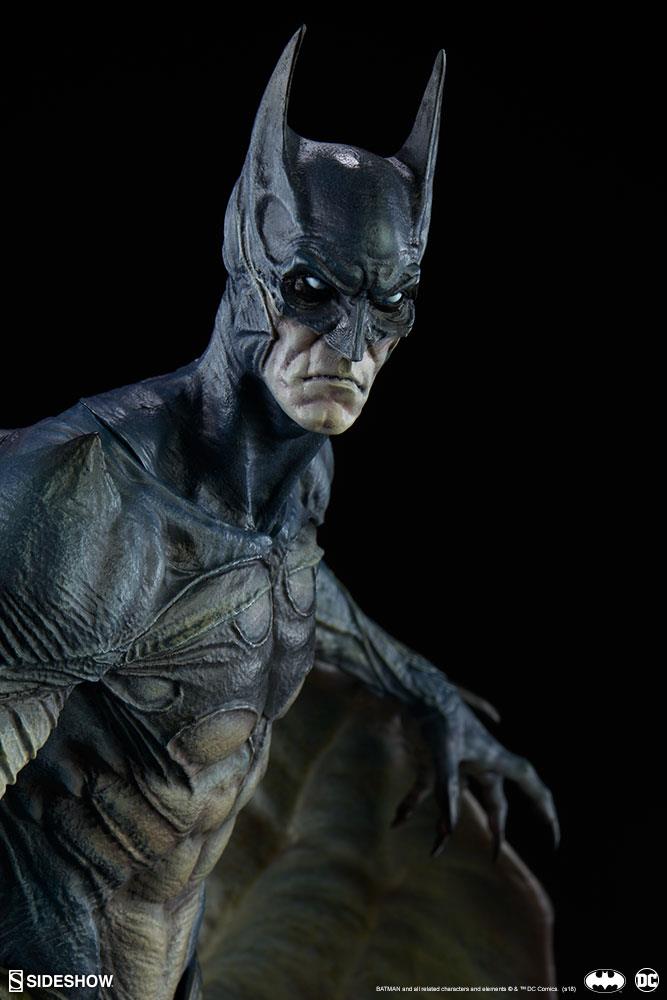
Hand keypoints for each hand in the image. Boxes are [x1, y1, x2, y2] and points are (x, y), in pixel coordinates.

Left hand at [392, 694, 559, 860]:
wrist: (412, 686)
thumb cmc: (434, 713)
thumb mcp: (442, 751)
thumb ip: (446, 789)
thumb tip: (448, 830)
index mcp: (493, 756)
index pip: (529, 784)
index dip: (544, 807)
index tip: (553, 834)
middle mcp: (479, 759)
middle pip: (495, 798)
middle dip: (496, 826)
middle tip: (495, 855)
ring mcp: (456, 758)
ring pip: (459, 796)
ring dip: (446, 822)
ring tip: (436, 848)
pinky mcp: (431, 756)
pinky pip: (425, 787)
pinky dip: (412, 804)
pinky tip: (397, 821)